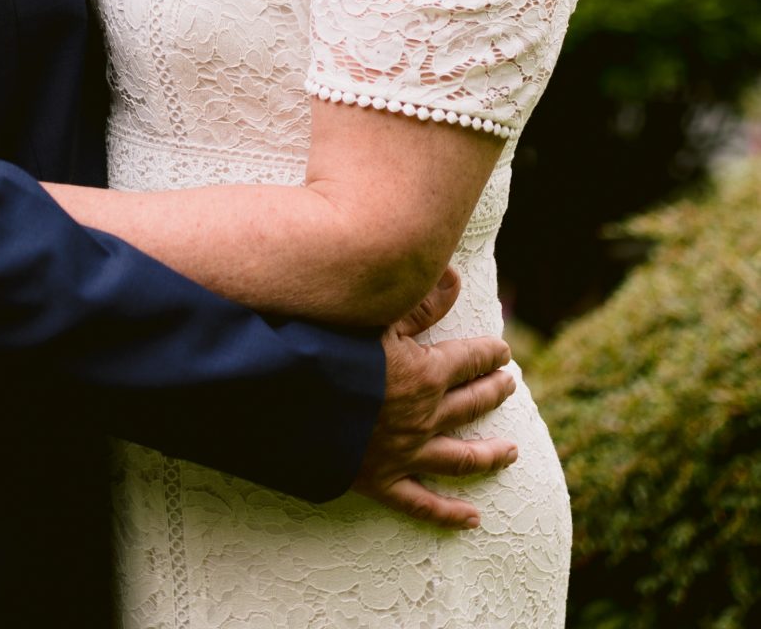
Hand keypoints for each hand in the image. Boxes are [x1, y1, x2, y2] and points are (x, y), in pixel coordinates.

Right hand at [352, 268, 517, 528]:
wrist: (288, 402)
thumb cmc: (330, 350)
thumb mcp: (375, 318)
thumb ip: (419, 302)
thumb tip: (456, 278)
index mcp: (426, 373)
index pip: (470, 360)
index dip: (490, 354)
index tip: (504, 352)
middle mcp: (425, 416)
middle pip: (471, 404)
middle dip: (493, 392)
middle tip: (509, 385)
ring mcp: (407, 453)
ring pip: (461, 458)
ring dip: (489, 454)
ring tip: (511, 452)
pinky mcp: (384, 481)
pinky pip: (423, 503)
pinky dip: (449, 514)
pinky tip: (472, 520)